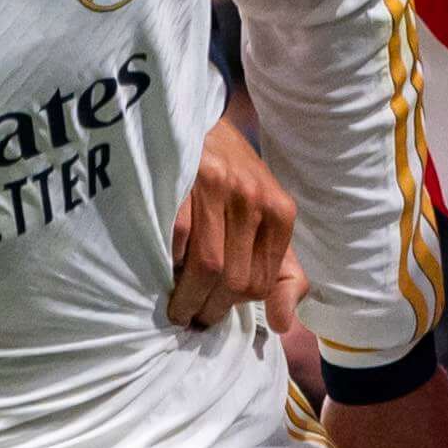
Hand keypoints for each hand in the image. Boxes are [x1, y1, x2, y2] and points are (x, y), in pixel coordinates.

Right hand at [167, 116, 305, 332]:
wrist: (202, 124)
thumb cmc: (234, 182)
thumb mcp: (268, 223)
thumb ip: (282, 274)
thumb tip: (283, 323)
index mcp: (280, 213)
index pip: (259, 283)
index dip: (231, 307)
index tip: (210, 316)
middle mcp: (255, 200)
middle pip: (234, 279)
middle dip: (207, 308)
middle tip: (189, 318)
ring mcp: (221, 188)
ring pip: (207, 265)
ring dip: (186, 296)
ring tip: (175, 307)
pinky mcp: (187, 179)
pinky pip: (179, 239)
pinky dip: (171, 261)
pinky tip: (165, 266)